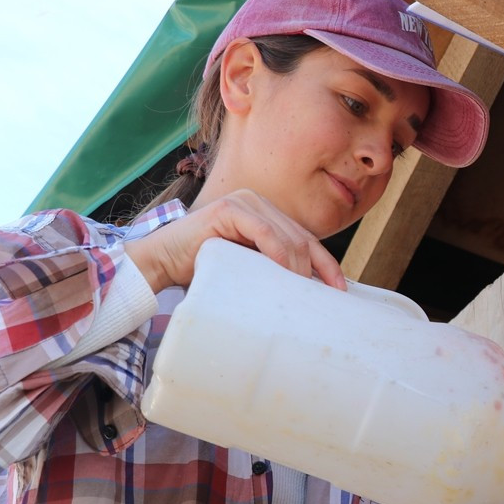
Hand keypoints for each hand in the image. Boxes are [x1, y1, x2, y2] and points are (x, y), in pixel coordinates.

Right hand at [125, 189, 345, 291]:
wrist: (161, 262)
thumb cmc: (204, 269)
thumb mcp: (248, 267)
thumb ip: (272, 268)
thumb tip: (309, 294)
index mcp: (267, 215)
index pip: (307, 240)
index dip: (328, 265)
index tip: (341, 292)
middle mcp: (259, 204)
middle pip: (303, 239)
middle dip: (318, 271)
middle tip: (323, 300)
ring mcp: (245, 203)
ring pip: (288, 238)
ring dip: (299, 269)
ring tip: (303, 295)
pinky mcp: (229, 209)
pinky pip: (265, 233)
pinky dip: (279, 254)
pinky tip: (286, 275)